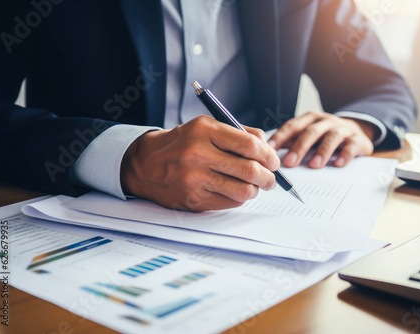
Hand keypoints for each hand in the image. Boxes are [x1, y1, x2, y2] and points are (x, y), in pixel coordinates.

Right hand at [120, 116, 279, 211]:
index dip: (268, 155)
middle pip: (250, 170)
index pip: (249, 145)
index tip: (273, 161)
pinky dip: (238, 198)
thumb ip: (237, 133)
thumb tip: (267, 146)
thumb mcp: (205, 127)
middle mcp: (198, 153)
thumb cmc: (181, 144)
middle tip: (271, 178)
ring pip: (243, 191)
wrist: (145, 164)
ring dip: (255, 190)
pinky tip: (234, 191)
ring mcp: (195, 179)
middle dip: (269, 177)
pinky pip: (230, 203)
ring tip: (254, 186)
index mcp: (204, 130)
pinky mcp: (194, 199)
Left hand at [267, 111, 377, 168]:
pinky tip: (338, 164)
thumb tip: (271, 156)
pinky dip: (345, 155)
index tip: (270, 150)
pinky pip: (351, 146)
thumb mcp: (309, 135)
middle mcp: (326, 121)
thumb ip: (293, 142)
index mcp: (310, 119)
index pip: (293, 126)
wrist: (357, 131)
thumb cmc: (325, 136)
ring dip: (322, 151)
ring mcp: (342, 129)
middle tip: (290, 163)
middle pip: (311, 132)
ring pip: (331, 137)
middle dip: (299, 147)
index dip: (281, 137)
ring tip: (313, 165)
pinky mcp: (357, 139)